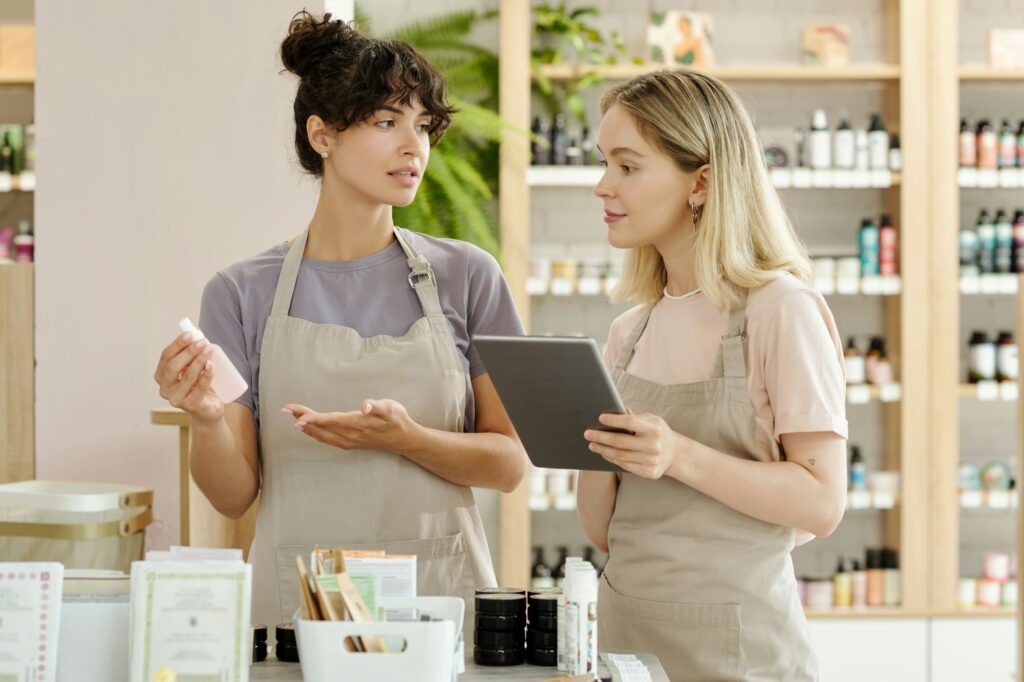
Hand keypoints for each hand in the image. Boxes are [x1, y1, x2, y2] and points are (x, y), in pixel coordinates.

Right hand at [154, 331, 223, 424]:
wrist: (208, 409)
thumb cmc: (199, 384)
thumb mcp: (194, 367)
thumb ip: (193, 351)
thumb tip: (197, 330)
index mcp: (161, 375)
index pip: (166, 356)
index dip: (177, 344)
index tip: (191, 334)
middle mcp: (164, 388)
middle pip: (173, 366)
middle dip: (188, 352)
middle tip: (203, 342)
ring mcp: (176, 399)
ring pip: (187, 376)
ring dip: (199, 361)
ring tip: (210, 350)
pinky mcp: (190, 406)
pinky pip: (199, 388)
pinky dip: (206, 375)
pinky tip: (211, 365)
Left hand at [282, 399, 418, 452]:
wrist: (404, 439)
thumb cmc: (397, 419)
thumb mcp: (392, 408)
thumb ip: (378, 407)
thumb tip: (366, 406)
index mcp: (358, 424)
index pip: (332, 420)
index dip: (315, 418)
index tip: (299, 416)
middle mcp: (350, 435)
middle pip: (322, 428)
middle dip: (303, 419)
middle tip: (286, 409)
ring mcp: (349, 441)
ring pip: (322, 435)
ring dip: (306, 427)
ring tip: (292, 417)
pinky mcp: (349, 443)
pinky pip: (327, 439)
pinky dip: (315, 433)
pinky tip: (308, 429)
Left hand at [583, 411, 681, 479]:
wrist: (676, 454)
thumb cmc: (659, 432)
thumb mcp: (652, 420)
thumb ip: (635, 417)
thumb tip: (616, 412)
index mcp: (655, 429)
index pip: (630, 423)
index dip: (614, 420)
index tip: (600, 418)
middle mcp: (654, 446)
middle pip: (620, 442)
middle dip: (601, 437)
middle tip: (587, 434)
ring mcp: (652, 461)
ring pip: (620, 456)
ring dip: (603, 450)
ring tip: (592, 444)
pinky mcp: (649, 473)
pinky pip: (625, 466)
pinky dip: (612, 459)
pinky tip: (604, 453)